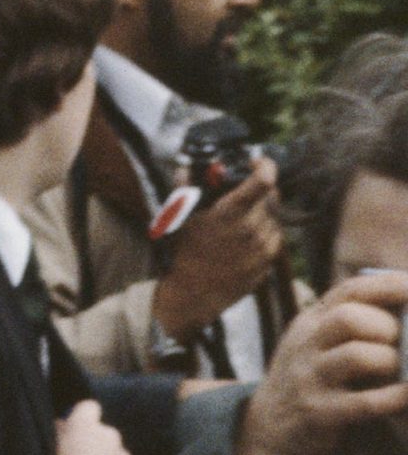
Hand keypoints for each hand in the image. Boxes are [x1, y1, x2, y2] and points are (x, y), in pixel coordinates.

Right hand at [55, 400, 144, 454]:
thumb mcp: (51, 451)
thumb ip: (59, 432)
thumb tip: (64, 425)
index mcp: (85, 425)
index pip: (90, 407)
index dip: (83, 417)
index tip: (76, 431)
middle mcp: (109, 434)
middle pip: (105, 432)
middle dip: (97, 443)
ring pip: (117, 453)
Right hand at [153, 160, 284, 341]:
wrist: (194, 293)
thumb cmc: (183, 254)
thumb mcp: (178, 217)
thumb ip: (184, 186)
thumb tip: (188, 167)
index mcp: (228, 215)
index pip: (263, 182)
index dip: (265, 165)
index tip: (258, 161)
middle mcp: (251, 230)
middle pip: (273, 196)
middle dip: (263, 187)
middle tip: (249, 186)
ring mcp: (263, 248)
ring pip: (276, 216)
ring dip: (264, 209)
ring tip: (243, 215)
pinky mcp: (269, 262)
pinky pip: (275, 236)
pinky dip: (265, 229)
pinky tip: (246, 235)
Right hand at [233, 270, 407, 454]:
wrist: (270, 428)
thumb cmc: (313, 379)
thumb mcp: (317, 343)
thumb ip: (351, 322)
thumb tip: (407, 312)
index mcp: (311, 321)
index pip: (350, 291)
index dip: (389, 286)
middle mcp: (306, 344)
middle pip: (349, 318)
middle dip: (388, 327)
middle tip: (399, 343)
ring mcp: (310, 378)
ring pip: (357, 357)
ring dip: (390, 361)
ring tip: (397, 371)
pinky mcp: (320, 413)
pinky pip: (366, 402)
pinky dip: (395, 398)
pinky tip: (406, 396)